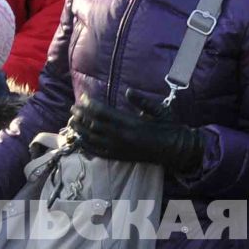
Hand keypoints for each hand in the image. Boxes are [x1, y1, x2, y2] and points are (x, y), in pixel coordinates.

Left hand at [69, 94, 203, 171]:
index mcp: (131, 124)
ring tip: (72, 122)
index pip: (103, 113)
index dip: (90, 105)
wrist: (176, 150)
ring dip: (80, 130)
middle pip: (94, 125)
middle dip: (81, 116)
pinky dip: (87, 146)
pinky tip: (79, 140)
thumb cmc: (170, 127)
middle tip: (72, 108)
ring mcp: (119, 149)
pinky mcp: (120, 157)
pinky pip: (98, 153)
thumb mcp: (160, 109)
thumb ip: (142, 101)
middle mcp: (122, 137)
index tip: (83, 98)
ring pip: (93, 139)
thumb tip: (128, 91)